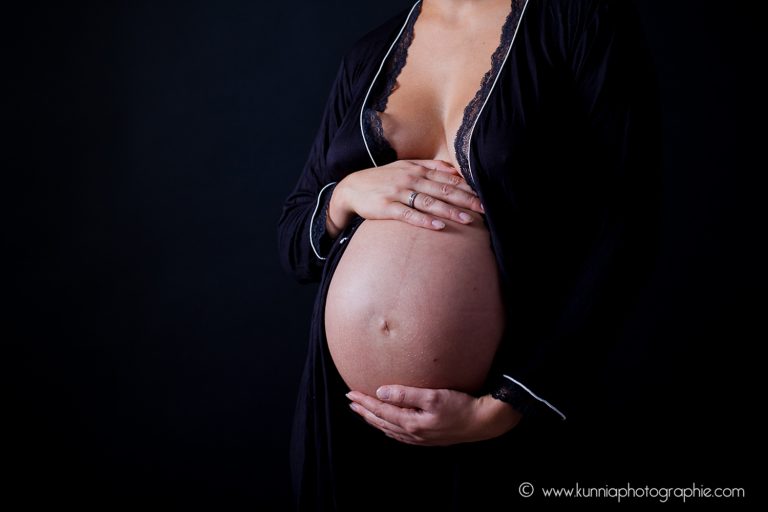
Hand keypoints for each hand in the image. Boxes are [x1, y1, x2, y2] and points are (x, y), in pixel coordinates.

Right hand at [326, 160, 484, 237]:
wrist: (352, 187)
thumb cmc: (382, 178)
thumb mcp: (404, 166)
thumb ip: (429, 166)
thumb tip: (453, 169)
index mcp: (417, 169)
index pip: (447, 178)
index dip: (467, 188)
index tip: (483, 196)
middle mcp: (410, 179)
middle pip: (442, 190)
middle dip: (465, 200)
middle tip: (483, 209)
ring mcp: (398, 193)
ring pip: (429, 202)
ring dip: (449, 211)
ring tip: (466, 220)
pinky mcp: (387, 208)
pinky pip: (409, 215)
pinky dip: (424, 221)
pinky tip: (438, 227)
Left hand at [346, 385, 520, 445]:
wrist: (482, 422)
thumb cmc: (460, 406)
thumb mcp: (433, 396)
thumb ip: (406, 394)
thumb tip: (381, 391)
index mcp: (411, 423)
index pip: (381, 410)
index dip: (364, 402)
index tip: (350, 393)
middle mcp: (412, 433)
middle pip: (381, 421)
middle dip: (364, 411)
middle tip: (351, 401)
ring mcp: (420, 438)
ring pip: (389, 429)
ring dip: (374, 419)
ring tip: (364, 412)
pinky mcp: (428, 438)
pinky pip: (399, 434)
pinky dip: (388, 427)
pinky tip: (388, 424)